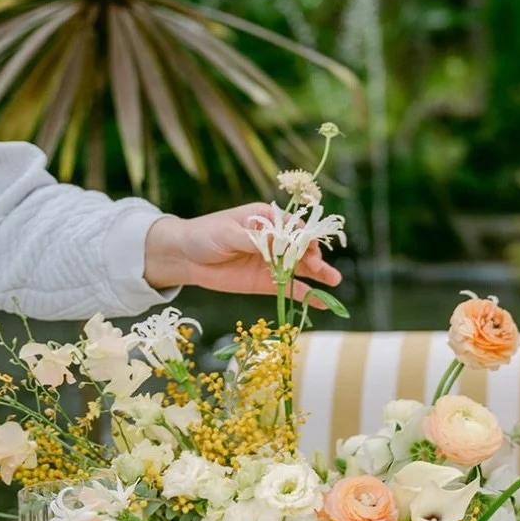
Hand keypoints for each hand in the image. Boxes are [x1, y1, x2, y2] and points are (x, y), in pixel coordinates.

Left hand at [143, 204, 341, 302]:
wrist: (184, 257)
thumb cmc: (204, 235)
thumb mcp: (227, 233)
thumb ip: (253, 240)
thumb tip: (278, 242)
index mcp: (266, 218)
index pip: (292, 225)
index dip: (302, 235)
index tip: (306, 245)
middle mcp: (275, 239)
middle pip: (301, 247)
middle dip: (313, 255)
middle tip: (319, 265)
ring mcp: (272, 261)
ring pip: (301, 267)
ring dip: (318, 273)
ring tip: (335, 280)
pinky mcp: (266, 282)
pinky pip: (290, 288)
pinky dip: (306, 294)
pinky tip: (322, 301)